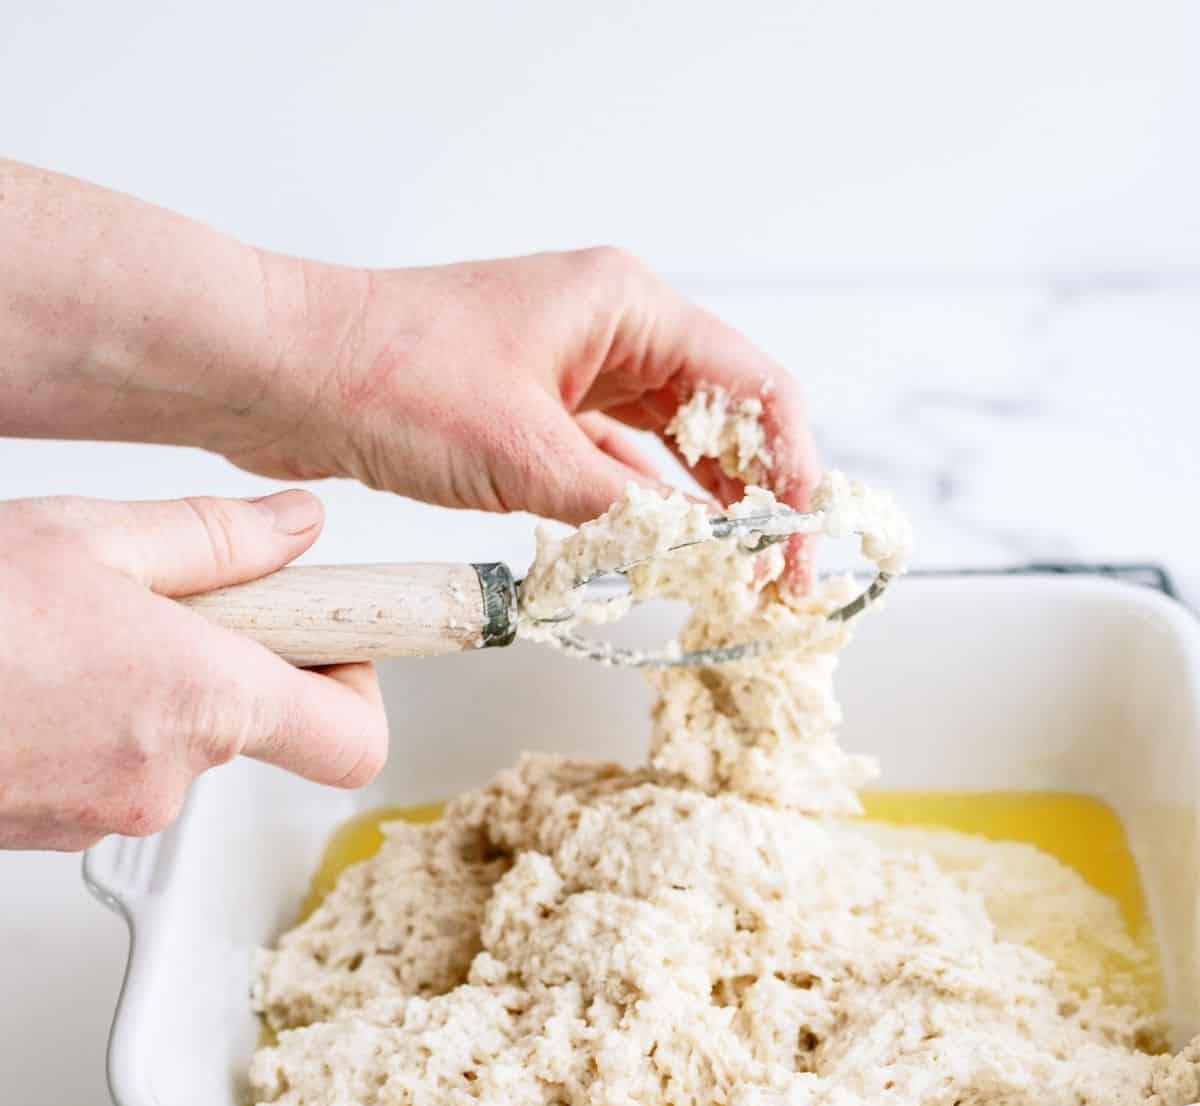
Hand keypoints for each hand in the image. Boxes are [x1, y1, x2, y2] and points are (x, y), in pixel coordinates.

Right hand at [0, 489, 386, 850]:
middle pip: (252, 727)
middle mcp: (164, 778)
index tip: (337, 637)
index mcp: (200, 700)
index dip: (360, 685)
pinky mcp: (51, 831)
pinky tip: (29, 671)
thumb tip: (298, 529)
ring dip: (140, 687)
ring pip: (168, 744)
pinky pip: (104, 767)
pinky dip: (88, 721)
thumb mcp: (87, 537)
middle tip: (159, 599)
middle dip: (221, 660)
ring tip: (63, 631)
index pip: (352, 738)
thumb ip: (213, 539)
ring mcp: (103, 815)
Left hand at [229, 248, 819, 525]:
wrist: (283, 375)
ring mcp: (569, 379)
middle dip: (755, 501)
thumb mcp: (523, 453)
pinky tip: (658, 563)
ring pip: (666, 454)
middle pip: (720, 422)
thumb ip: (620, 511)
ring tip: (729, 583)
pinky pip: (610, 475)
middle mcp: (608, 335)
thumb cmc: (390, 376)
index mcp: (625, 308)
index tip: (802, 539)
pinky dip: (636, 519)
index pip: (752, 387)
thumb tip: (696, 559)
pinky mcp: (530, 421)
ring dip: (698, 515)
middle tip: (776, 581)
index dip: (792, 468)